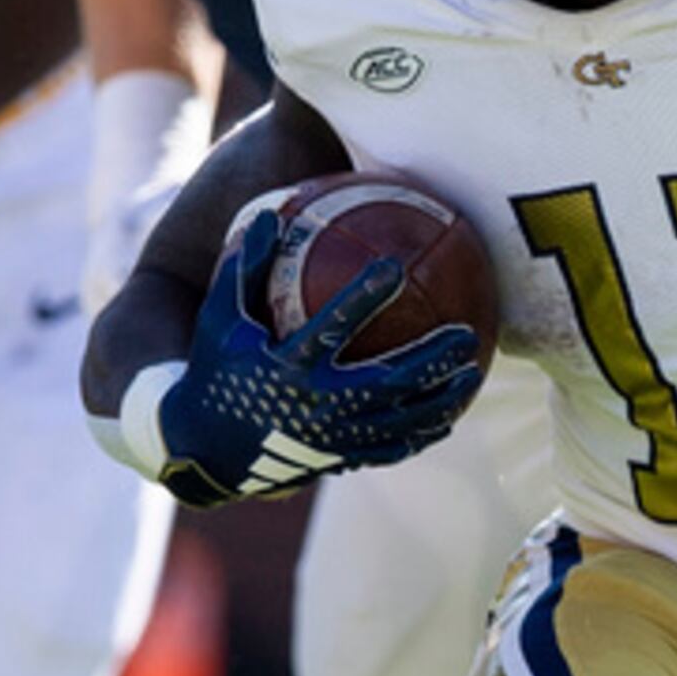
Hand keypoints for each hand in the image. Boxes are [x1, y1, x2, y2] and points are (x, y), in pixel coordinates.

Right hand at [118, 207, 482, 507]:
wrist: (203, 450)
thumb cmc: (215, 372)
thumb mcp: (220, 320)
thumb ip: (244, 269)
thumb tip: (266, 216)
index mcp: (286, 365)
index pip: (332, 326)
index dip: (364, 296)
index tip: (395, 268)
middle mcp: (315, 404)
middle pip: (387, 381)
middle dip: (430, 358)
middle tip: (465, 334)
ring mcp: (331, 438)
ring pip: (399, 420)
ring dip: (440, 398)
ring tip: (472, 373)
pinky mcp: (338, 459)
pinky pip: (389, 449)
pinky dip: (420, 433)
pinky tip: (446, 417)